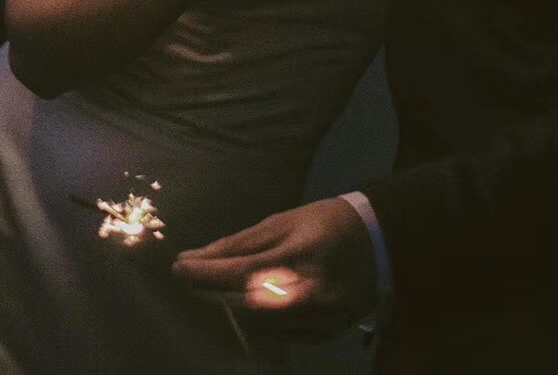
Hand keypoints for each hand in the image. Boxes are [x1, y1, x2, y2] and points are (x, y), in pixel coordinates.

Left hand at [172, 197, 377, 342]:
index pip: (239, 271)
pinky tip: (248, 303)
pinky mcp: (325, 336)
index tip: (178, 267)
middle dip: (212, 292)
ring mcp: (321, 320)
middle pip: (245, 304)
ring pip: (259, 325)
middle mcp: (311, 294)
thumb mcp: (284, 220)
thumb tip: (198, 258)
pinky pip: (279, 336)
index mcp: (299, 254)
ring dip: (232, 307)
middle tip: (191, 278)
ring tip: (216, 288)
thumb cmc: (325, 222)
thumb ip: (241, 243)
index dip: (205, 273)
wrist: (380, 241)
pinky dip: (258, 321)